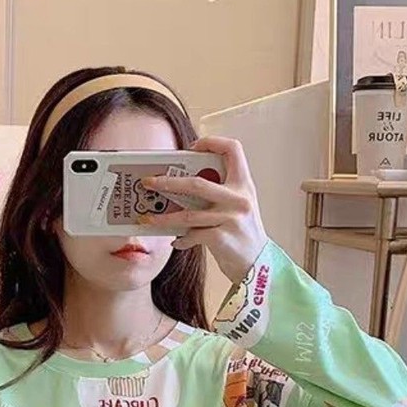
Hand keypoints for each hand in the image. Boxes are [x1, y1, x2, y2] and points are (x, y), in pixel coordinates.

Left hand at [140, 136, 268, 283]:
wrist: (258, 264)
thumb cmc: (243, 234)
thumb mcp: (239, 206)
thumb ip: (220, 192)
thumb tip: (182, 186)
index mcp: (244, 185)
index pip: (233, 149)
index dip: (212, 142)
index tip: (192, 148)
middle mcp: (239, 199)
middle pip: (197, 184)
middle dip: (167, 183)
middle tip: (148, 183)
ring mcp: (231, 218)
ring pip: (188, 215)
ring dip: (164, 218)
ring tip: (148, 219)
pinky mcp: (221, 238)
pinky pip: (193, 235)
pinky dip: (182, 239)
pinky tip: (177, 241)